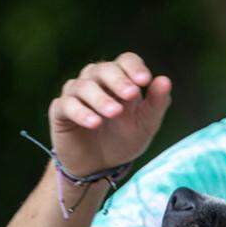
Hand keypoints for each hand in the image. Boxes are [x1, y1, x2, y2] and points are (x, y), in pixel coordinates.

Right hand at [48, 52, 171, 177]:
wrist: (99, 166)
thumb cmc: (123, 139)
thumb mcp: (145, 124)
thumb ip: (156, 104)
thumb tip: (164, 80)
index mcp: (119, 79)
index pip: (126, 60)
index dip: (134, 67)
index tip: (145, 81)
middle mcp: (95, 80)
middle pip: (103, 69)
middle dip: (118, 81)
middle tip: (131, 94)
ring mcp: (76, 93)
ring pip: (84, 86)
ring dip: (101, 99)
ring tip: (115, 113)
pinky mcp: (60, 110)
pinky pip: (67, 104)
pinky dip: (81, 112)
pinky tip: (95, 123)